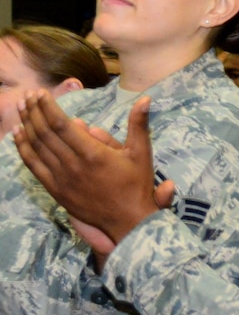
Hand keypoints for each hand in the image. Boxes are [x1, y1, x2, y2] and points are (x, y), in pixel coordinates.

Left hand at [14, 93, 174, 248]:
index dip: (48, 107)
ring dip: (26, 125)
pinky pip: (33, 166)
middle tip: (28, 96)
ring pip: (36, 147)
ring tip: (21, 108)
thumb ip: (139, 125)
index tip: (42, 93)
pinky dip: (22, 148)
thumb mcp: (141, 153)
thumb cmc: (137, 185)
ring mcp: (61, 179)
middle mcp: (73, 165)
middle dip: (34, 111)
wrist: (128, 221)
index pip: (62, 124)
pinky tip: (18, 135)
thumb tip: (145, 99)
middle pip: (45, 133)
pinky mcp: (55, 189)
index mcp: (93, 153)